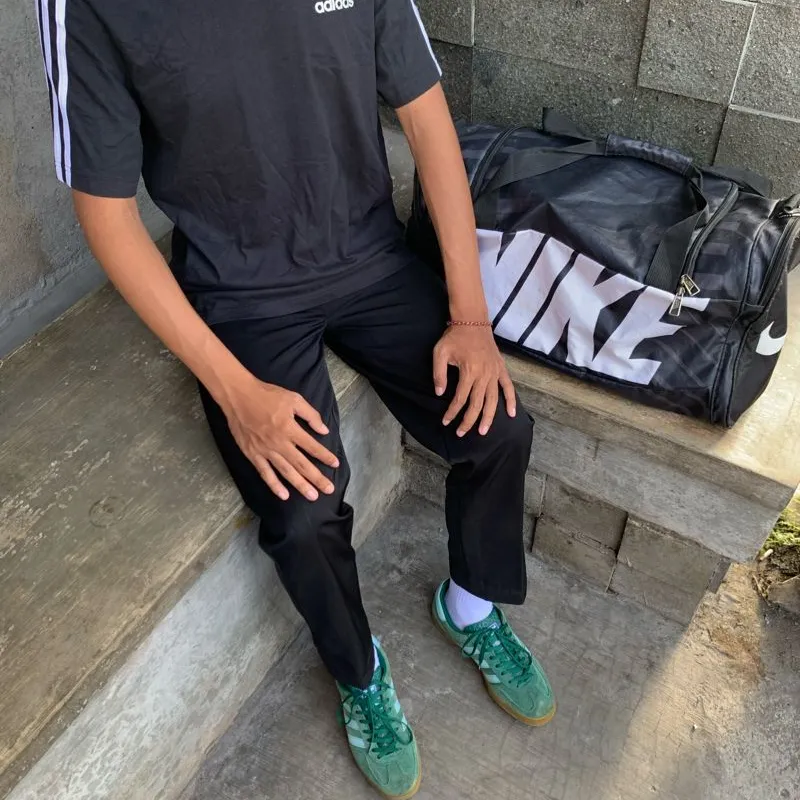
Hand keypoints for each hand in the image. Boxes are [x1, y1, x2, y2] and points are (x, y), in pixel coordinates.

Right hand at [223, 376, 338, 501]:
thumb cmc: (267, 395)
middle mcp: (279, 443)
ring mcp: (265, 450)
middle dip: (317, 478)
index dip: (325, 456)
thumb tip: (324, 430)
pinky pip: (265, 473)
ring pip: (286, 472)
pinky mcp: (252, 454)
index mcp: (290, 428)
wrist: (238, 396)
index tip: (336, 464)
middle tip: (329, 490)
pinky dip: (274, 485)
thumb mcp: (294, 399)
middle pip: (301, 464)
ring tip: (312, 496)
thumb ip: (310, 415)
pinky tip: (284, 495)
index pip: (312, 446)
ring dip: (300, 485)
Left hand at [433, 325, 515, 436]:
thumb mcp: (440, 353)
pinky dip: (510, 400)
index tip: (446, 422)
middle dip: (468, 421)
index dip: (452, 412)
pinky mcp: (501, 369)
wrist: (472, 321)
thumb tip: (440, 393)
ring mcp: (494, 373)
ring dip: (488, 417)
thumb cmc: (454, 337)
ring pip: (492, 400)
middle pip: (477, 404)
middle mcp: (484, 375)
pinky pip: (508, 387)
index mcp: (469, 371)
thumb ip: (439, 374)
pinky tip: (511, 413)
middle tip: (461, 433)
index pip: (460, 399)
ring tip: (483, 431)